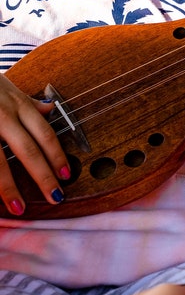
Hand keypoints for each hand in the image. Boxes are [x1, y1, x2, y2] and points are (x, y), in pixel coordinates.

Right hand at [0, 74, 69, 215]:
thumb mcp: (8, 87)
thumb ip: (27, 102)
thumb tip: (50, 109)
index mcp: (18, 105)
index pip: (45, 133)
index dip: (57, 155)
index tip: (67, 175)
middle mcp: (3, 115)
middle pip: (27, 149)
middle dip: (43, 176)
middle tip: (55, 198)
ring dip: (8, 187)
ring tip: (19, 207)